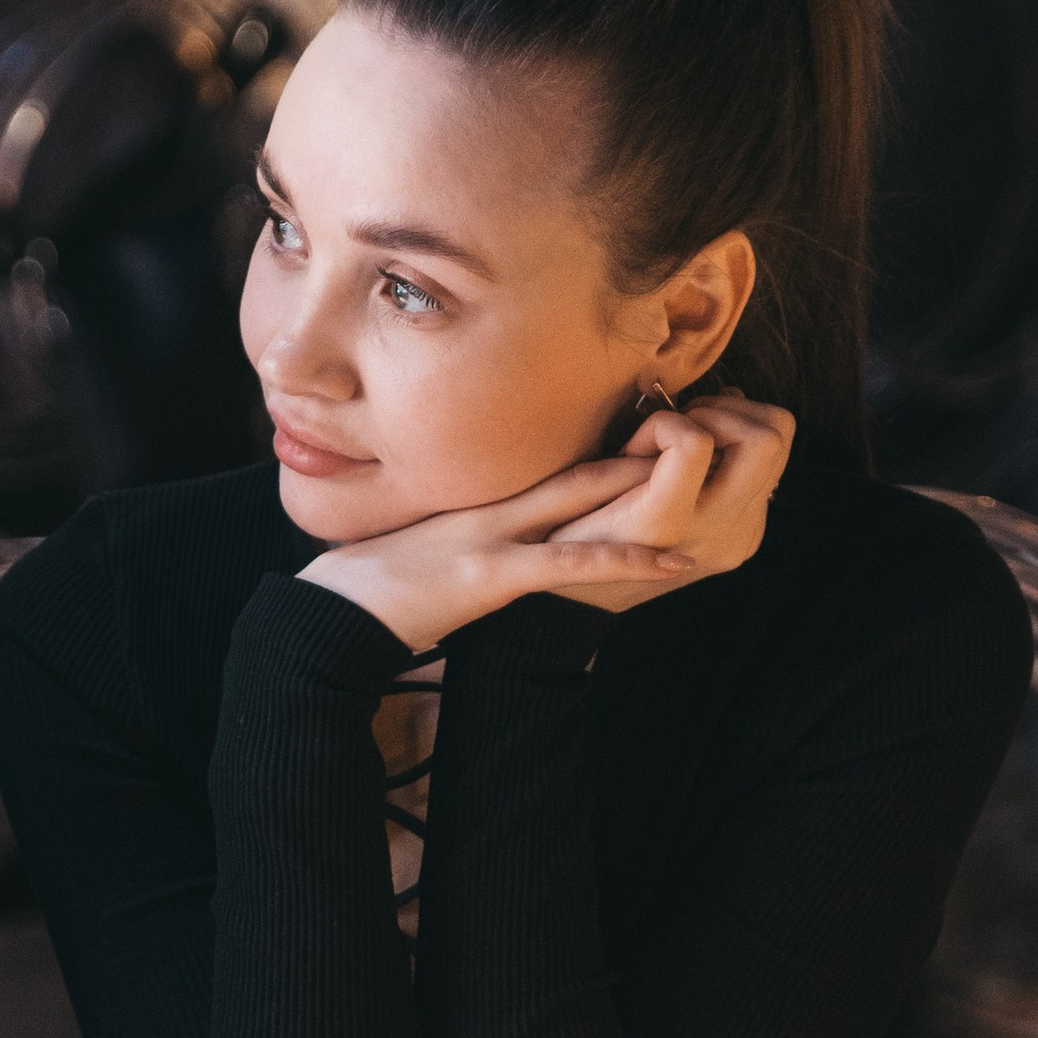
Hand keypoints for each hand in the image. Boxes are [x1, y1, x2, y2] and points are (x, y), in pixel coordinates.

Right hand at [299, 396, 794, 655]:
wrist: (332, 614)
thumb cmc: (370, 586)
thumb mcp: (425, 547)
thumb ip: (463, 532)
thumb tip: (486, 533)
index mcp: (481, 506)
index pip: (556, 468)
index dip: (609, 448)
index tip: (657, 430)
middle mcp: (494, 511)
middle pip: (579, 472)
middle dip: (638, 450)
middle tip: (699, 423)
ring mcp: (494, 539)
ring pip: (582, 503)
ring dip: (642, 488)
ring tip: (705, 472)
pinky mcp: (491, 576)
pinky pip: (570, 566)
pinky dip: (623, 560)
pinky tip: (669, 559)